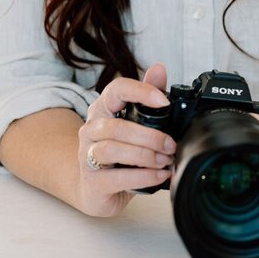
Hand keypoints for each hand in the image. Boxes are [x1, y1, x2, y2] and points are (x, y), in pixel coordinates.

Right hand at [76, 63, 177, 218]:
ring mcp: (87, 155)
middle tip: (171, 145)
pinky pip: (116, 177)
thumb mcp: (134, 123)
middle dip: (150, 136)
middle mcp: (91, 129)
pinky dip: (142, 177)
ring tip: (165, 161)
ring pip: (112, 149)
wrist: (95, 189)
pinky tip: (158, 176)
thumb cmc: (118, 152)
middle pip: (117, 126)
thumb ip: (146, 96)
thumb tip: (159, 68)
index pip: (117, 90)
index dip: (141, 92)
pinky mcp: (93, 182)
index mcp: (103, 109)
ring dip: (145, 155)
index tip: (164, 101)